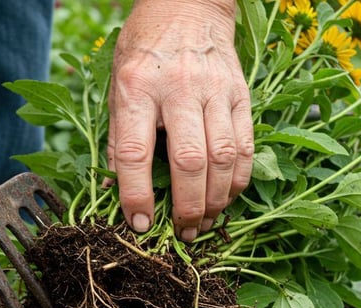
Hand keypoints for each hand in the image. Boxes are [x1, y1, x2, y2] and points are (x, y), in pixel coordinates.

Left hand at [107, 0, 252, 240]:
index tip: (140, 223)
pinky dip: (238, 180)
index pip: (134, 152)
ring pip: (223, 158)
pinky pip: (246, 146)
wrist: (187, 6)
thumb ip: (118, 137)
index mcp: (137, 87)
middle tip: (182, 232)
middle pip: (189, 161)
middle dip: (187, 207)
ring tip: (204, 222)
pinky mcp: (240, 94)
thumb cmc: (144, 49)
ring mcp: (215, 90)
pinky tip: (226, 197)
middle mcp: (179, 88)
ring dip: (215, 200)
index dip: (136, 195)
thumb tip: (115, 188)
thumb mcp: (117, 85)